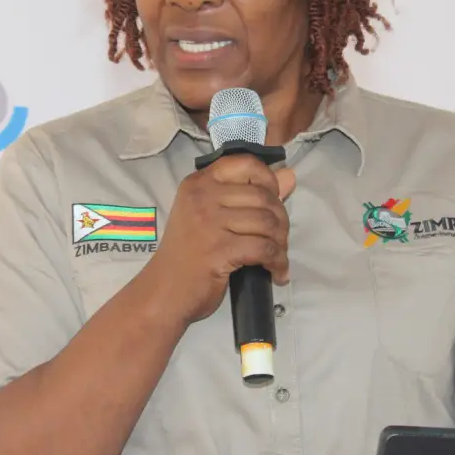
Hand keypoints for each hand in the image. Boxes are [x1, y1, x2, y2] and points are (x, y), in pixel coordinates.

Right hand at [142, 154, 296, 325]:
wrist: (164, 291)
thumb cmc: (188, 254)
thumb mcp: (213, 217)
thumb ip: (249, 194)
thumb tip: (289, 176)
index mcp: (199, 183)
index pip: (246, 163)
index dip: (269, 181)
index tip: (273, 203)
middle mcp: (202, 196)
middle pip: (264, 196)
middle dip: (281, 221)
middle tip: (279, 241)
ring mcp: (209, 222)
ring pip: (267, 222)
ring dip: (281, 244)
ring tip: (277, 257)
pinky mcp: (220, 249)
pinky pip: (265, 249)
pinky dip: (278, 263)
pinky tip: (276, 273)